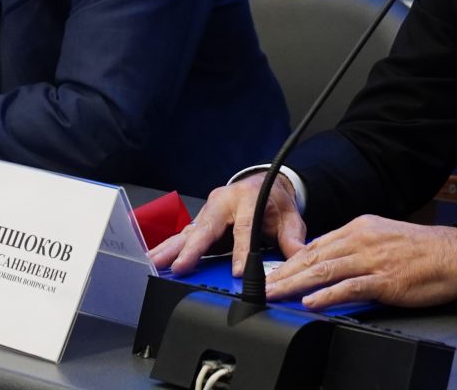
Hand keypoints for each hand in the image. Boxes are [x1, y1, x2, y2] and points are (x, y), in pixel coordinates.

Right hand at [147, 173, 307, 276]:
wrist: (264, 184)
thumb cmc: (275, 201)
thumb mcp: (290, 217)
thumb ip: (293, 239)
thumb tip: (301, 259)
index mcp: (248, 198)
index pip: (245, 227)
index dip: (241, 251)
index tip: (236, 271)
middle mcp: (224, 201)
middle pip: (207, 228)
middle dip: (192, 249)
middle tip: (180, 266)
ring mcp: (209, 210)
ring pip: (189, 231)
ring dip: (172, 248)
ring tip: (157, 262)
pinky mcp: (201, 220)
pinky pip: (184, 235)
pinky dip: (170, 247)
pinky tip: (156, 257)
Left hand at [264, 216, 456, 310]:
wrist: (455, 255)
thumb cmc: (422, 250)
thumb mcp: (383, 237)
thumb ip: (355, 248)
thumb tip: (328, 262)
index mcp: (360, 228)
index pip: (316, 244)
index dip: (290, 260)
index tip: (272, 272)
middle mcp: (362, 239)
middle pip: (314, 257)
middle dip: (284, 273)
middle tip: (262, 285)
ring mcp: (372, 259)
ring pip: (325, 271)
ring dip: (296, 284)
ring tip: (275, 293)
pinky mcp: (385, 280)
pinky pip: (350, 287)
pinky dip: (328, 295)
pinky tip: (311, 301)